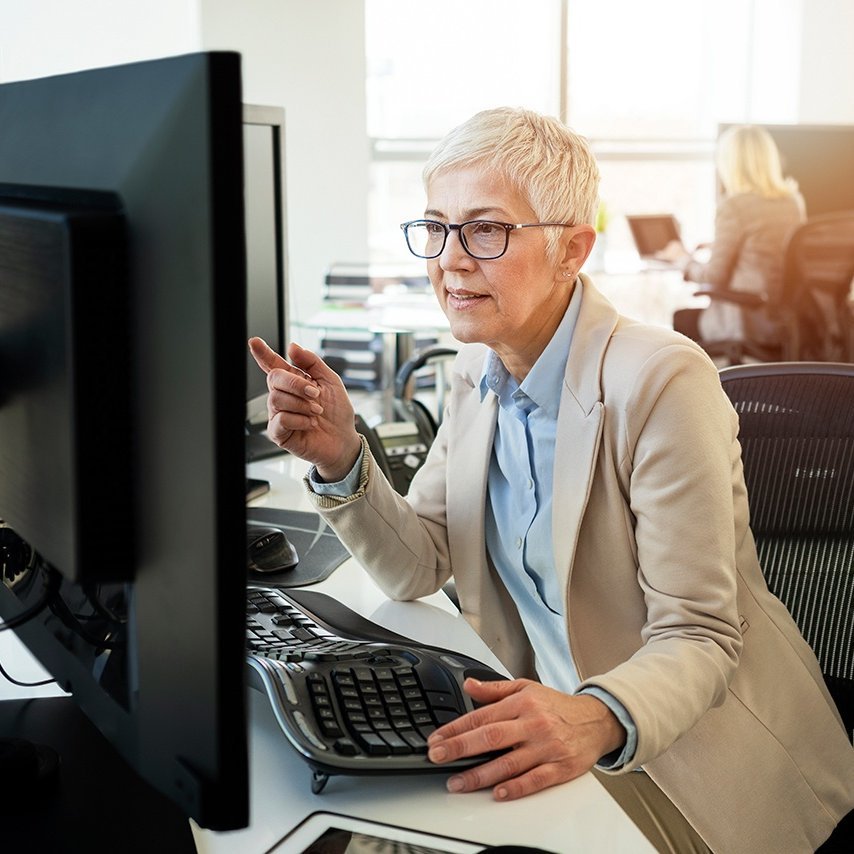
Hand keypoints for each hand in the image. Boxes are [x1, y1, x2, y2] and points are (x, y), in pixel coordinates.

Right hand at [248, 337, 360, 479]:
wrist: (344, 440)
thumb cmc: (337, 413)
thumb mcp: (331, 382)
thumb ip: (312, 363)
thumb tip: (293, 347)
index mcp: (294, 382)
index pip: (274, 364)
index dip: (263, 353)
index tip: (254, 342)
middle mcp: (283, 396)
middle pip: (274, 378)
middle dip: (297, 384)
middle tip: (315, 394)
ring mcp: (279, 414)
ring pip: (276, 399)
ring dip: (301, 404)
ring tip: (316, 412)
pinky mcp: (279, 433)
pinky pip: (280, 420)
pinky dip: (299, 420)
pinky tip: (310, 424)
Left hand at [426, 678, 624, 800]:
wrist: (596, 720)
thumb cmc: (557, 705)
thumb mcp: (526, 687)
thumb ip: (495, 688)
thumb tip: (469, 684)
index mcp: (522, 703)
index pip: (482, 716)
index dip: (456, 728)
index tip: (437, 738)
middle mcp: (533, 724)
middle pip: (491, 737)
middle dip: (460, 748)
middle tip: (437, 756)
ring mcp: (546, 747)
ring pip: (509, 762)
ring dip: (480, 775)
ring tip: (458, 782)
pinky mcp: (560, 767)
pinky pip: (535, 779)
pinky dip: (516, 787)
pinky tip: (498, 793)